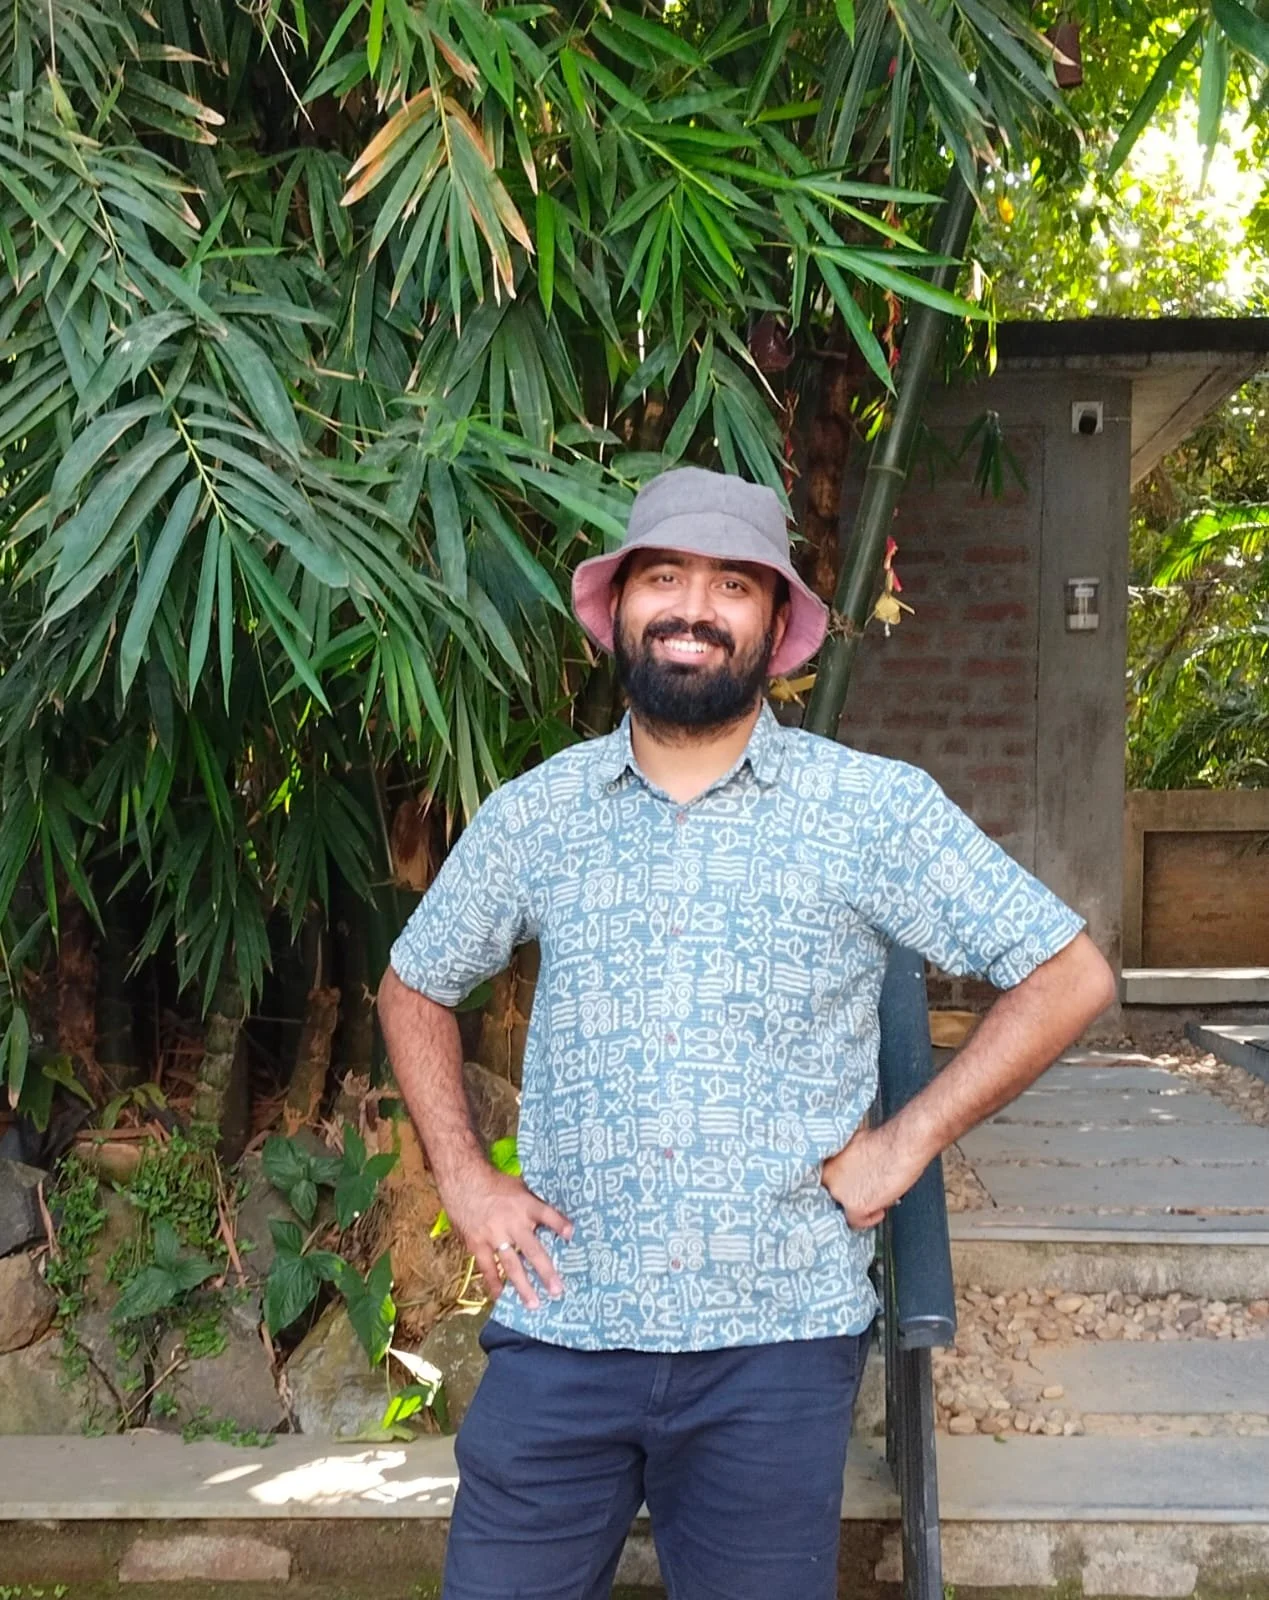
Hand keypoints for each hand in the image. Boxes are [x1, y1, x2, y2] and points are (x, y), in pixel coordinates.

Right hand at [442, 1166, 572, 1309]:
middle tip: (557, 1291)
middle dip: (546, 1272)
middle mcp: (512, 1222)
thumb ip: (533, 1204)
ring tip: (533, 1304)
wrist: (462, 1178)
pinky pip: (487, 1267)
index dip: (560, 1224)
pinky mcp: (477, 1243)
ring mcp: (494, 1235)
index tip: (573, 1235)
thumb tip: (551, 1220)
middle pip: (533, 1250)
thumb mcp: (519, 1187)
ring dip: (523, 1286)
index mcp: (525, 1204)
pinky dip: (494, 1282)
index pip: (547, 1214)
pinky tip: (501, 1296)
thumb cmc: (494, 1183)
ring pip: (511, 1265)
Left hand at [820, 1122, 923, 1230]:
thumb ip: (848, 1159)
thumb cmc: (886, 1142)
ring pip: (845, 1209)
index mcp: (828, 1161)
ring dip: (862, 1206)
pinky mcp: (854, 1206)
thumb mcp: (857, 1145)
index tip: (852, 1189)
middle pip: (835, 1196)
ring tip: (877, 1199)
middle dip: (852, 1195)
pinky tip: (879, 1211)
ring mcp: (839, 1192)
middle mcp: (829, 1176)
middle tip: (867, 1193)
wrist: (901, 1145)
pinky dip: (870, 1219)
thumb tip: (854, 1169)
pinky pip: (857, 1222)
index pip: (827, 1182)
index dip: (842, 1186)